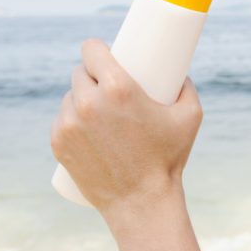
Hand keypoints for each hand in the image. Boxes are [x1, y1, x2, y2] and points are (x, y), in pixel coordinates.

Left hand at [50, 38, 203, 216]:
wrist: (141, 202)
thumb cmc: (168, 158)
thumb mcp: (191, 116)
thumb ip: (187, 87)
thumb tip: (181, 74)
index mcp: (117, 88)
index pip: (91, 50)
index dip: (96, 48)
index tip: (103, 53)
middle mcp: (88, 103)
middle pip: (79, 72)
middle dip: (90, 74)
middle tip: (106, 83)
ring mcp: (69, 125)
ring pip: (68, 97)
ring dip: (79, 97)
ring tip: (96, 107)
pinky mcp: (59, 144)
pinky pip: (61, 120)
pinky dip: (70, 119)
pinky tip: (80, 124)